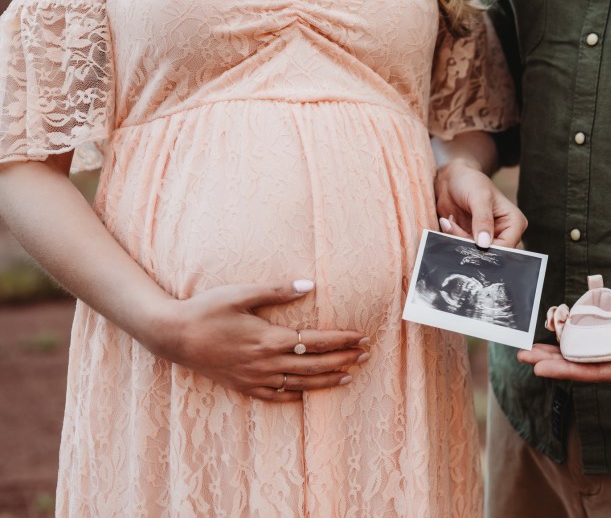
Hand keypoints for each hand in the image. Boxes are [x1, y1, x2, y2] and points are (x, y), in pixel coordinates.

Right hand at [143, 280, 367, 401]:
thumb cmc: (206, 309)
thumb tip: (310, 284)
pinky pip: (275, 396)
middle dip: (343, 359)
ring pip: (300, 384)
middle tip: (365, 354)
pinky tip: (307, 394)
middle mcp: (266, 363)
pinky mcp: (242, 387)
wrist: (172, 336)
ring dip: (327, 380)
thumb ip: (277, 290)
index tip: (362, 336)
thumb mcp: (241, 294)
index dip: (342, 340)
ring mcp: (254, 378)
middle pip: (315, 365)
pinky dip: (296, 396)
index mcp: (269, 339)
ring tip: (349, 375)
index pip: (316, 341)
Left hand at [434, 158, 526, 247]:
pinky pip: (462, 247)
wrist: (452, 179)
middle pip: (490, 252)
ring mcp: (487, 237)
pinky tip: (449, 222)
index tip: (469, 238)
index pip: (507, 246)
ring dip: (458, 238)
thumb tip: (484, 244)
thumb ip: (483, 220)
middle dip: (469, 242)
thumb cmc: (470, 182)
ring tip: (450, 221)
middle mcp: (504, 232)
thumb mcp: (479, 197)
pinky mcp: (472, 239)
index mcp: (514, 222)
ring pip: (474, 252)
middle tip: (454, 226)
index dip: (488, 248)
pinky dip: (452, 237)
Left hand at [518, 279, 610, 382]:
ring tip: (531, 343)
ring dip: (560, 348)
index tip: (539, 368)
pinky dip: (579, 331)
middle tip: (520, 353)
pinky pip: (601, 334)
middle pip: (585, 364)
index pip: (599, 373)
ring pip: (589, 350)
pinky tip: (562, 326)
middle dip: (552, 361)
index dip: (568, 372)